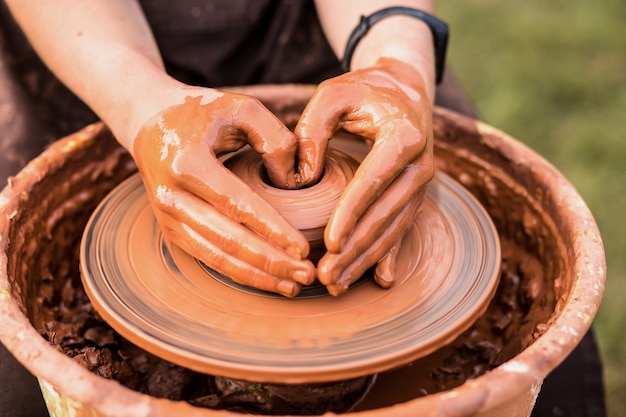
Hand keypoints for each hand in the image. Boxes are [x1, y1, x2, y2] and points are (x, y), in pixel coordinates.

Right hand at [133, 89, 315, 296]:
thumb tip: (292, 183)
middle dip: (270, 262)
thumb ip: (275, 138)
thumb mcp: (241, 107)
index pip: (238, 205)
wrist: (149, 122)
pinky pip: (207, 257)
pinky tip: (267, 280)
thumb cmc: (202, 112)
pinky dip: (238, 272)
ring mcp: (167, 217)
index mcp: (187, 164)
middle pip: (228, 240)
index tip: (304, 248)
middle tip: (307, 275)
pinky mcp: (170, 230)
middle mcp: (171, 196)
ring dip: (257, 276)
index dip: (272, 230)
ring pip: (217, 257)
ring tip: (293, 286)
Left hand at [295, 58, 434, 294]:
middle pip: (384, 215)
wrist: (405, 91)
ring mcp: (421, 184)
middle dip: (355, 248)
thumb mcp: (333, 94)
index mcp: (403, 136)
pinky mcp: (414, 196)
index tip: (329, 242)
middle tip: (325, 276)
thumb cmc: (363, 90)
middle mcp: (420, 165)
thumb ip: (313, 129)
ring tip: (337, 284)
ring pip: (393, 229)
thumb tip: (302, 178)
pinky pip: (401, 229)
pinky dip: (387, 255)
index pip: (374, 181)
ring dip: (366, 259)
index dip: (352, 213)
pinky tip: (379, 280)